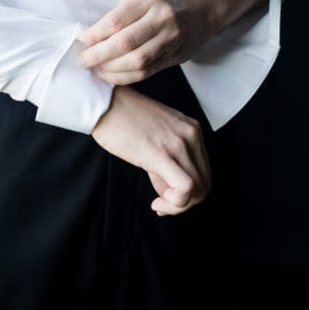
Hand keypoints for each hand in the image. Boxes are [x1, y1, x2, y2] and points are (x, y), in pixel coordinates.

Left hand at [79, 0, 264, 84]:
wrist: (204, 7)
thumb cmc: (167, 0)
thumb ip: (123, 15)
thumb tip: (91, 37)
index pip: (116, 20)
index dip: (94, 36)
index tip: (79, 43)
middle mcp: (162, 17)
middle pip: (125, 43)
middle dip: (98, 55)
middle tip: (82, 61)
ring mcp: (172, 38)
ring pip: (137, 61)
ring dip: (111, 70)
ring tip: (96, 70)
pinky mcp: (177, 56)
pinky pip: (148, 71)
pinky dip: (126, 77)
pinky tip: (112, 76)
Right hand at [91, 85, 210, 214]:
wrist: (104, 104)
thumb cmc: (123, 119)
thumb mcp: (157, 134)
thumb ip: (169, 159)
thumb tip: (170, 189)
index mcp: (191, 129)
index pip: (204, 171)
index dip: (189, 192)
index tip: (167, 196)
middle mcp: (191, 134)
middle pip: (204, 183)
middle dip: (184, 202)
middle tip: (162, 202)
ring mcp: (178, 143)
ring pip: (198, 190)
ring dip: (178, 205)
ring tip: (158, 202)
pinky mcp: (163, 153)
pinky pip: (185, 188)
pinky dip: (174, 204)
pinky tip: (157, 202)